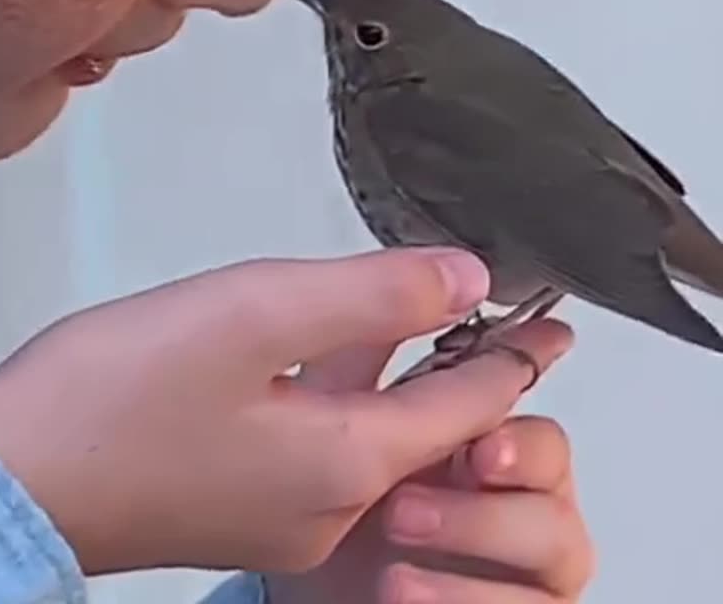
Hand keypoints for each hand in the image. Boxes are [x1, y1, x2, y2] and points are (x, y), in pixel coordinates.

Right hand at [0, 248, 573, 574]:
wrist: (7, 479)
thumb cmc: (108, 401)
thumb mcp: (251, 314)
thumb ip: (369, 294)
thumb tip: (463, 276)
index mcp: (345, 460)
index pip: (469, 404)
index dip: (513, 353)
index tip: (550, 324)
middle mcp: (324, 507)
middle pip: (418, 427)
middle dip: (451, 364)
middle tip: (477, 307)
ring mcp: (275, 518)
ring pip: (358, 436)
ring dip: (379, 377)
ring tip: (392, 318)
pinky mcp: (228, 510)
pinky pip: (305, 451)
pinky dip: (322, 402)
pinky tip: (296, 363)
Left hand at [265, 344, 592, 602]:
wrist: (294, 577)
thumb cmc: (318, 495)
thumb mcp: (325, 404)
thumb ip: (372, 343)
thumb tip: (438, 277)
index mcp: (461, 424)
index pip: (515, 384)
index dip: (531, 358)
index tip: (542, 340)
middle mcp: (498, 487)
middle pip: (552, 457)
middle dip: (519, 450)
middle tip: (470, 452)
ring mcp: (506, 555)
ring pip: (555, 538)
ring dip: (482, 525)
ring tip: (399, 519)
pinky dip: (469, 596)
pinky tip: (402, 584)